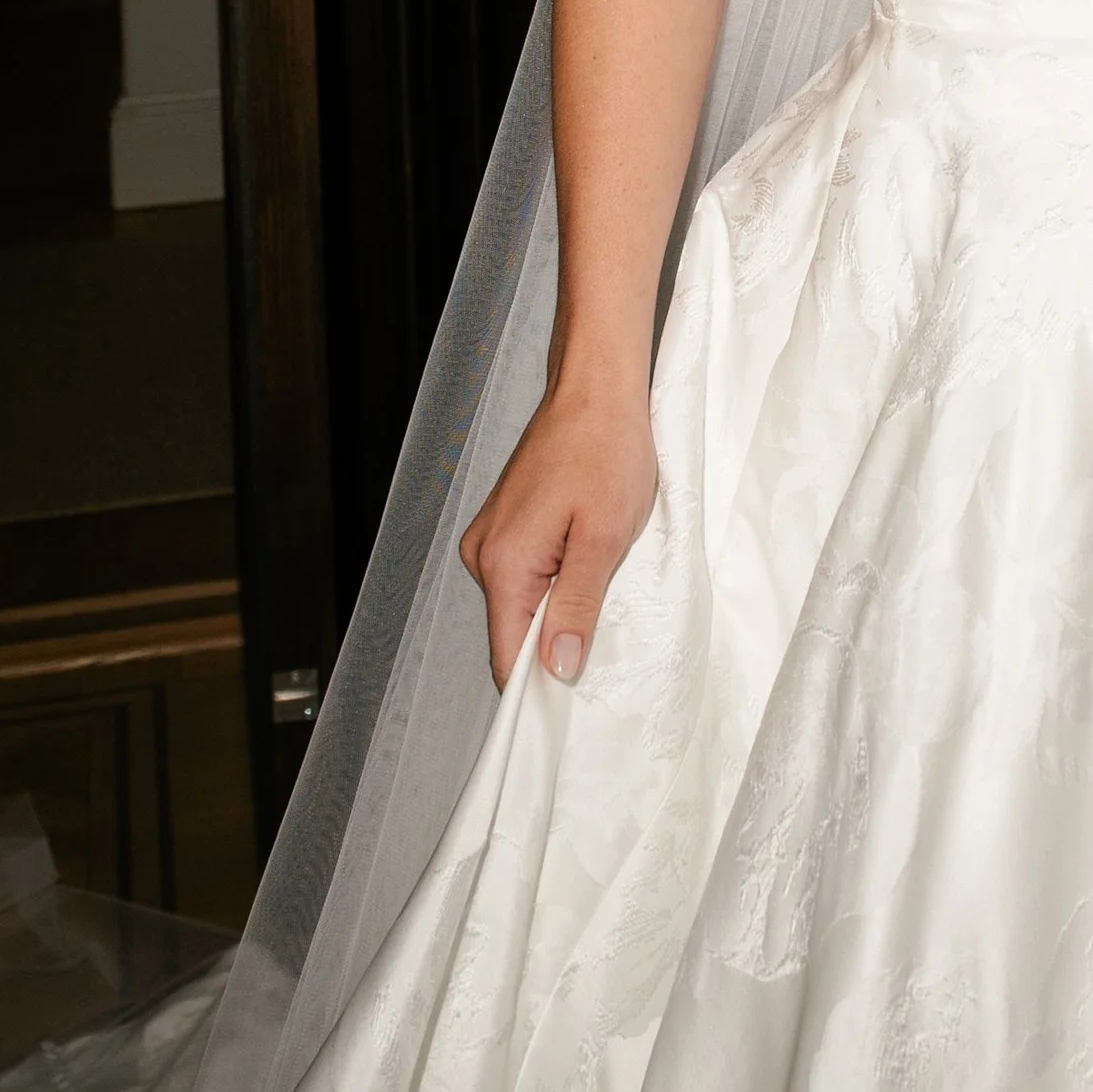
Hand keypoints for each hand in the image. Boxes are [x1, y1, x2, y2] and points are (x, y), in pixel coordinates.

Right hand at [458, 383, 658, 687]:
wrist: (595, 388)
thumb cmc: (605, 450)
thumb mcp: (603, 539)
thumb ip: (576, 608)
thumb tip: (556, 669)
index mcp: (502, 564)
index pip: (507, 656)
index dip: (539, 687)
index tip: (575, 703)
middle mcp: (484, 554)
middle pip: (514, 632)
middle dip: (556, 643)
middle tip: (608, 636)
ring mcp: (491, 538)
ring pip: (523, 603)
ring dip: (560, 607)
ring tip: (603, 582)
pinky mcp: (506, 525)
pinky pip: (527, 575)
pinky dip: (556, 580)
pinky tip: (588, 562)